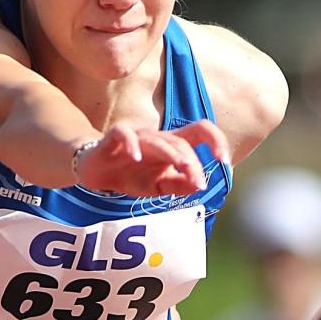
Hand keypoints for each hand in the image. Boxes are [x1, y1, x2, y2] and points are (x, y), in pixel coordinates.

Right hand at [75, 120, 228, 196]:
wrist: (96, 173)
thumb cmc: (131, 175)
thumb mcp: (158, 187)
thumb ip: (179, 186)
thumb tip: (200, 186)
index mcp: (173, 146)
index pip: (201, 132)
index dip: (216, 141)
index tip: (224, 161)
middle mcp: (158, 137)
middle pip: (181, 141)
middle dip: (192, 161)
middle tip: (198, 182)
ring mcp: (137, 135)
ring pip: (158, 139)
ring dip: (172, 153)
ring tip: (182, 167)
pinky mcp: (114, 137)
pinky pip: (124, 134)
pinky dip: (131, 144)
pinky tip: (136, 157)